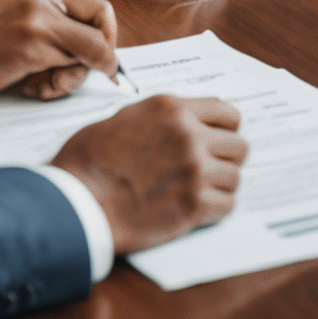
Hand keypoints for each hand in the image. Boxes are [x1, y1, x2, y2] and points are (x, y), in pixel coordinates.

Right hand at [0, 0, 118, 98]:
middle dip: (101, 60)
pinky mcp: (29, 50)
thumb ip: (54, 33)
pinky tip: (31, 86)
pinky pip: (64, 71)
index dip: (108, 37)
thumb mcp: (20, 24)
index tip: (100, 58)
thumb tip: (95, 57)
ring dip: (73, 78)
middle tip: (78, 75)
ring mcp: (38, 25)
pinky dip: (55, 86)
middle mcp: (44, 5)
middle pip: (102, 32)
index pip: (99, 9)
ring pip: (87, 55)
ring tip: (45, 83)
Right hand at [52, 95, 247, 253]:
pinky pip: (227, 205)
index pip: (226, 111)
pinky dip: (215, 210)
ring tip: (201, 190)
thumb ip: (161, 119)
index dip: (225, 127)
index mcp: (171, 108)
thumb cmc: (90, 159)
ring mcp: (194, 170)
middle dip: (227, 157)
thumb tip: (181, 124)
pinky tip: (197, 209)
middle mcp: (189, 135)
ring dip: (221, 185)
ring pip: (235, 177)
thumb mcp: (125, 118)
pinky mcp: (193, 205)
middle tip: (211, 168)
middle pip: (238, 145)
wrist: (79, 200)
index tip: (220, 138)